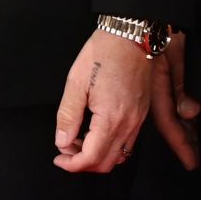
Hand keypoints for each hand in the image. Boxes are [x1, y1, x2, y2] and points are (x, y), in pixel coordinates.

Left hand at [53, 28, 154, 172]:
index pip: (91, 158)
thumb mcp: (76, 81)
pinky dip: (111, 147)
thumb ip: (68, 115)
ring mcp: (138, 120)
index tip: (59, 158)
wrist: (131, 36)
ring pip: (119, 156)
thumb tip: (62, 142)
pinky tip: (96, 133)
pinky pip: (128, 143)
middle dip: (83, 163)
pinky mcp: (141, 113)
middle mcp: (128, 124)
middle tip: (66, 150)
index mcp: (111, 118)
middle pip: (106, 163)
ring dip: (97, 157)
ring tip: (79, 141)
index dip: (72, 164)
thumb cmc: (103, 53)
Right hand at [148, 29, 200, 169]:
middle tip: (196, 162)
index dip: (180, 144)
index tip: (192, 163)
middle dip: (183, 144)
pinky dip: (180, 120)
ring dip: (183, 134)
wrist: (141, 16)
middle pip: (170, 125)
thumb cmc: (160, 32)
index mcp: (156, 90)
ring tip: (196, 150)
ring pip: (170, 118)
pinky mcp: (156, 84)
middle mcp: (154, 94)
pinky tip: (187, 126)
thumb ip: (183, 87)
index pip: (169, 123)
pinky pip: (169, 107)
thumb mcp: (176, 57)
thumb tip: (190, 113)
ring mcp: (154, 90)